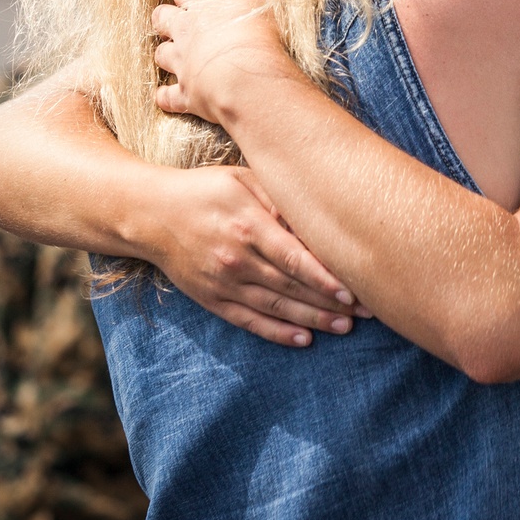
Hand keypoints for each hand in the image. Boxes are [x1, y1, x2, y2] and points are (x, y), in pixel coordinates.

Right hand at [145, 161, 369, 346]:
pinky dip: (278, 333)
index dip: (326, 278)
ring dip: (313, 320)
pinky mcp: (213, 300)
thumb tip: (312, 217)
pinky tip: (304, 339)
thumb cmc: (206, 190)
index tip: (355, 290)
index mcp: (248, 226)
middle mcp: (237, 259)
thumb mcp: (242, 180)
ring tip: (345, 328)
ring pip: (276, 308)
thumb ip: (277, 199)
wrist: (152, 215)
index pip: (295, 259)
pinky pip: (250, 321)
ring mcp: (224, 283)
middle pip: (292, 287)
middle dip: (331, 302)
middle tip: (367, 312)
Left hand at [152, 0, 295, 125]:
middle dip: (165, 20)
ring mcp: (182, 64)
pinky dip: (166, 96)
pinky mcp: (185, 93)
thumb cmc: (255, 38)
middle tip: (177, 26)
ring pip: (161, 55)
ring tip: (177, 59)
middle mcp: (186, 33)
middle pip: (162, 19)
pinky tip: (167, 96)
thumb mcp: (255, 3)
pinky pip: (167, 96)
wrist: (246, 81)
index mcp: (203, 7)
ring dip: (167, 56)